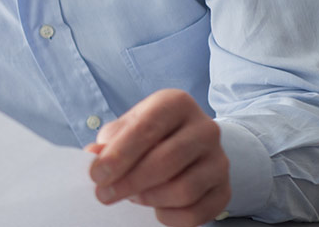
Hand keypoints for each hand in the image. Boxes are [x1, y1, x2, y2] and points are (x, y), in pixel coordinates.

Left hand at [86, 89, 230, 226]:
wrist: (189, 146)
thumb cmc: (149, 136)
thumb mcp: (126, 129)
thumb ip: (109, 142)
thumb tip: (93, 155)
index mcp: (176, 103)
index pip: (146, 128)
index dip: (119, 155)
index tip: (97, 175)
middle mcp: (205, 128)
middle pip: (166, 160)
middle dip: (129, 181)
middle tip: (105, 194)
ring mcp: (219, 160)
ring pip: (184, 189)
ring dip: (149, 198)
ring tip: (132, 196)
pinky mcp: (225, 189)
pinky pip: (197, 212)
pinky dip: (170, 217)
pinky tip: (156, 209)